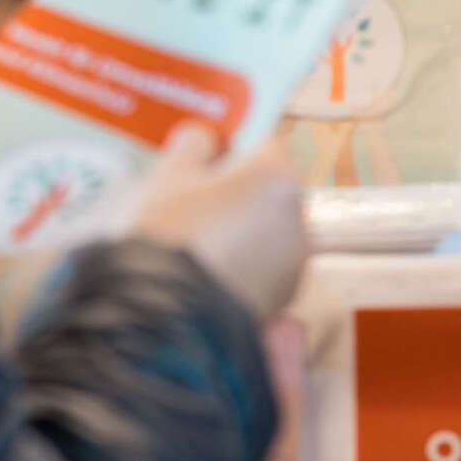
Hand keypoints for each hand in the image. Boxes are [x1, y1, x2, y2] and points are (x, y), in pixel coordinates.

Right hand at [132, 124, 306, 321]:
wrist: (163, 321)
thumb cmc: (165, 237)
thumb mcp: (166, 175)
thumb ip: (192, 145)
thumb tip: (204, 139)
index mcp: (275, 174)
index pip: (262, 142)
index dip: (230, 148)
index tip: (203, 158)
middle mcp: (297, 216)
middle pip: (266, 190)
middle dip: (234, 194)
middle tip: (189, 205)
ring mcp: (293, 264)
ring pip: (264, 233)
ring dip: (238, 233)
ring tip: (191, 246)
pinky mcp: (281, 302)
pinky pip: (261, 272)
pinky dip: (240, 270)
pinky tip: (202, 276)